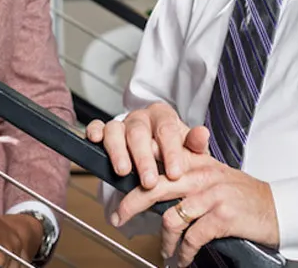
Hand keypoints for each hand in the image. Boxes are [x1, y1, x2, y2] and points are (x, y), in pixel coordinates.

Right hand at [86, 102, 209, 189]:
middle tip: (150, 181)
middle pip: (139, 132)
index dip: (171, 152)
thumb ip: (195, 144)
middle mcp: (141, 117)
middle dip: (144, 158)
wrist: (156, 156)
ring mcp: (121, 123)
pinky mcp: (105, 130)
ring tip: (124, 172)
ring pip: (116, 130)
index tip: (176, 173)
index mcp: (163, 116)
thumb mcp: (189, 150)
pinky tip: (95, 141)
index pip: (167, 130)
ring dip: (119, 151)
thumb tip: (203, 134)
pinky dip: (94, 132)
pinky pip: (97, 126)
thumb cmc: (173, 152)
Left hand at [113, 152, 279, 267]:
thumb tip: (150, 180)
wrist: (274, 207)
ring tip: (165, 251)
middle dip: (131, 203)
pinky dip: (182, 253)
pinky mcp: (221, 216)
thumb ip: (184, 171)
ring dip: (163, 240)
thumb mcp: (211, 173)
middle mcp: (201, 174)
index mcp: (195, 160)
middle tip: (118, 217)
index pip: (158, 154)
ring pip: (171, 217)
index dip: (134, 163)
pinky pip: (191, 237)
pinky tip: (181, 259)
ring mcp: (211, 194)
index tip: (116, 178)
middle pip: (154, 185)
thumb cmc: (239, 194)